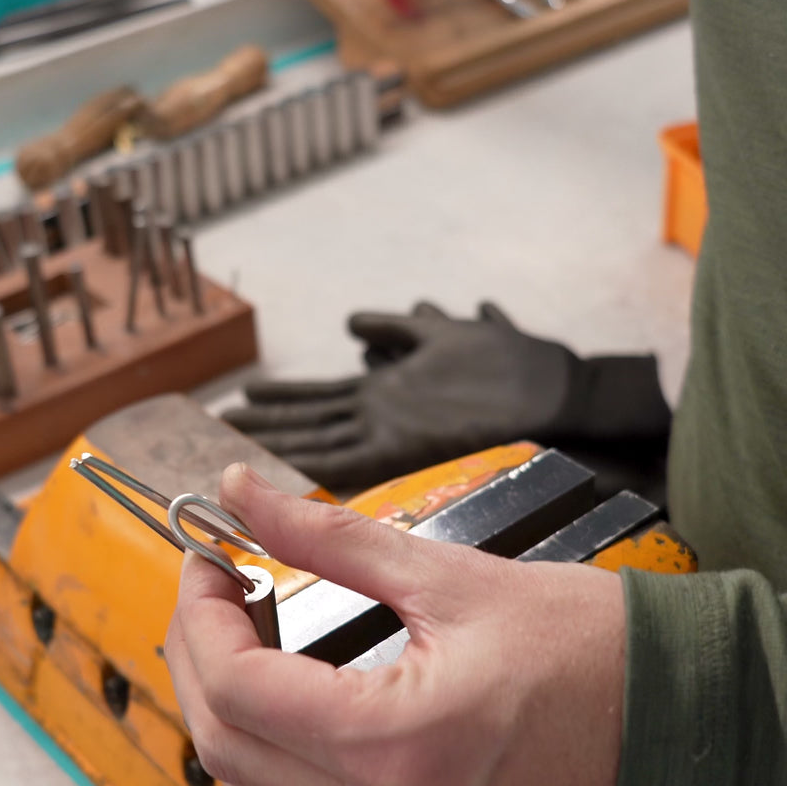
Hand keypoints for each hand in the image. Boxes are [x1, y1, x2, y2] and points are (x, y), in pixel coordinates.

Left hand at [164, 464, 626, 785]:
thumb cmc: (589, 645)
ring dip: (228, 715)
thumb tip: (246, 494)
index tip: (207, 560)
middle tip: (213, 590)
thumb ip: (327, 537)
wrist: (680, 719)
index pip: (238, 688)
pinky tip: (287, 704)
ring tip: (244, 640)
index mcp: (398, 740)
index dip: (200, 613)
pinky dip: (272, 761)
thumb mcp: (447, 573)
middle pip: (227, 746)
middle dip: (198, 657)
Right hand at [224, 303, 582, 490]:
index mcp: (389, 393)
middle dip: (268, 419)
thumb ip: (401, 326)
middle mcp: (382, 415)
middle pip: (311, 417)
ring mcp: (391, 432)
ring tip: (233, 432)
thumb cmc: (515, 368)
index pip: (323, 399)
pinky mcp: (405, 449)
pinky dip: (306, 462)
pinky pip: (342, 460)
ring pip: (318, 436)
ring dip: (275, 436)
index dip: (284, 400)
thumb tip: (353, 321)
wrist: (564, 401)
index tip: (245, 400)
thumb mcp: (449, 332)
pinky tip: (273, 464)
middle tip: (222, 420)